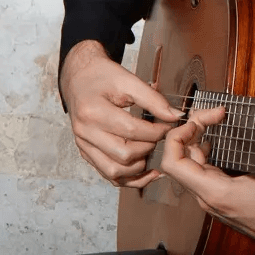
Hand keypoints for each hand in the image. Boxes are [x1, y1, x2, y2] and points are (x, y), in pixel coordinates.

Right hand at [61, 40, 182, 187]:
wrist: (79, 79)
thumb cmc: (103, 77)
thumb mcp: (128, 80)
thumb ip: (153, 99)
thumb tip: (175, 117)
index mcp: (93, 111)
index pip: (131, 130)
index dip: (156, 131)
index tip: (169, 125)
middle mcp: (84, 132)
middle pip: (123, 155)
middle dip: (148, 148)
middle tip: (159, 137)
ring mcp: (83, 145)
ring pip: (114, 172)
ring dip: (139, 166)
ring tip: (151, 149)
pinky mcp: (86, 153)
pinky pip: (108, 175)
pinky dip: (129, 177)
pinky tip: (146, 169)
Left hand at [161, 95, 254, 254]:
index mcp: (215, 193)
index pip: (172, 162)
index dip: (182, 133)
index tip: (208, 119)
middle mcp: (209, 199)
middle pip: (183, 158)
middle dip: (196, 129)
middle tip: (219, 115)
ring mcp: (215, 202)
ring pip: (195, 165)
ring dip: (203, 140)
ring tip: (223, 123)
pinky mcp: (225, 201)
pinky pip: (207, 173)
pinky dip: (213, 153)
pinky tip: (233, 142)